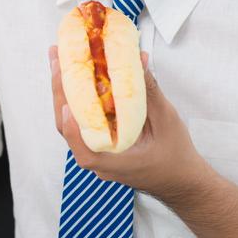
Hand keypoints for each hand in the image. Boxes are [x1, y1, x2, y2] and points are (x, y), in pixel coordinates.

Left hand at [48, 45, 211, 202]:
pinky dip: (77, 99)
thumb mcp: (166, 120)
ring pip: (72, 123)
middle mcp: (99, 160)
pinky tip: (75, 77)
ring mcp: (96, 152)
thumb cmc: (175, 155)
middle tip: (56, 59)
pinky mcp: (98, 143)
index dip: (72, 128)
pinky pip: (82, 121)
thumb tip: (137, 60)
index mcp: (114, 162)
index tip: (65, 104)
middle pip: (69, 129)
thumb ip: (149, 91)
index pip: (84, 151)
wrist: (181, 178)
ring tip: (60, 61)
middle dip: (59, 92)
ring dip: (64, 92)